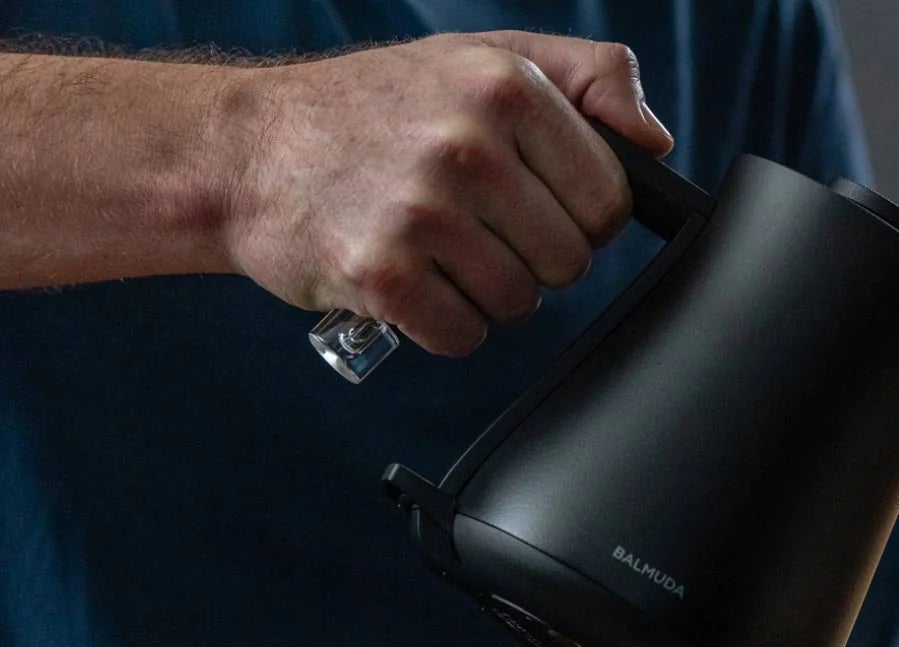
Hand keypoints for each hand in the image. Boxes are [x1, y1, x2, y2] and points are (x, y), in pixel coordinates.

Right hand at [219, 32, 673, 355]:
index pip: (610, 199)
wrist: (245, 149)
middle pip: (570, 261)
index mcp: (506, 86)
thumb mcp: (486, 57)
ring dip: (484, 291)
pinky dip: (440, 324)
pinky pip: (465, 337)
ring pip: (521, 304)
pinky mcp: (382, 273)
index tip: (534, 201)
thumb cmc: (376, 108)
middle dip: (531, 256)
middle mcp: (467, 144)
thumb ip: (589, 78)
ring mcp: (422, 211)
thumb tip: (654, 142)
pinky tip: (407, 278)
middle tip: (472, 225)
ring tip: (433, 246)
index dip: (577, 214)